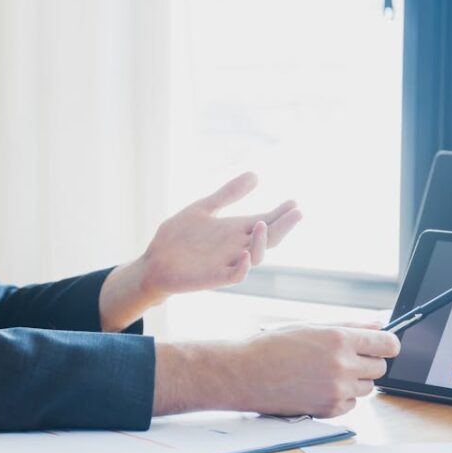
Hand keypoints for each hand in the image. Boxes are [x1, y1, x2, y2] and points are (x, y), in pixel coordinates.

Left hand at [142, 172, 301, 294]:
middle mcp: (236, 247)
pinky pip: (235, 275)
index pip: (266, 221)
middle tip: (297, 212)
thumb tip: (256, 174)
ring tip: (262, 223)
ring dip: (261, 242)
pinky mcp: (214, 278)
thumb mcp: (204, 208)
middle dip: (283, 226)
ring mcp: (227, 262)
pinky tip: (245, 255)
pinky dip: (243, 267)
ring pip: (256, 256)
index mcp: (235, 230)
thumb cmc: (179, 237)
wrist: (154, 261)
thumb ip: (228, 194)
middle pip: (268, 238)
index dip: (280, 213)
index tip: (294, 202)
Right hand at [152, 323, 400, 417]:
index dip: (388, 345)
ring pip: (367, 388)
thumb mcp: (311, 327)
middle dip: (367, 362)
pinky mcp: (328, 409)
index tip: (383, 346)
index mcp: (339, 339)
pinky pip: (351, 405)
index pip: (388, 345)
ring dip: (355, 381)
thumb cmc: (273, 346)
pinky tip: (319, 387)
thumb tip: (378, 327)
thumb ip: (349, 327)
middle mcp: (342, 365)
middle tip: (344, 358)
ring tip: (326, 372)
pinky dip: (342, 397)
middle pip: (380, 368)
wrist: (245, 374)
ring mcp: (337, 390)